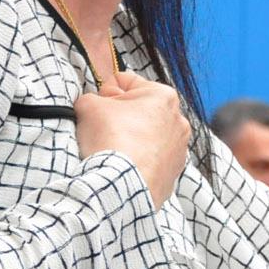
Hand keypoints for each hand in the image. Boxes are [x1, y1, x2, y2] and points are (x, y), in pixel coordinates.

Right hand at [73, 71, 188, 207]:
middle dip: (121, 115)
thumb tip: (93, 103)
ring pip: (148, 136)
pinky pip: (152, 159)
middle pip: (141, 110)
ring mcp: (178, 149)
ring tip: (112, 149)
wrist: (120, 186)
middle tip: (102, 126)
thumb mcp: (90, 106)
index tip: (98, 102)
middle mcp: (178, 120)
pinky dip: (139, 160)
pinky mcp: (173, 173)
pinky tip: (123, 165)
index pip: (128, 82)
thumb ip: (92, 98)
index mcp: (163, 96)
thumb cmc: (111, 141)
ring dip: (131, 138)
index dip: (107, 91)